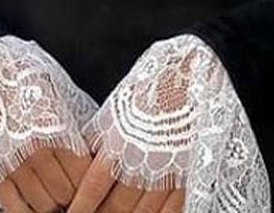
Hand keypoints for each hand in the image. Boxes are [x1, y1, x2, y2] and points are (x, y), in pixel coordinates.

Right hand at [0, 34, 99, 212]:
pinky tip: (36, 209)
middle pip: (66, 194)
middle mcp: (35, 150)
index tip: (96, 186)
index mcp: (56, 128)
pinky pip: (13, 207)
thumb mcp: (58, 89)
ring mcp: (11, 163)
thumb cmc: (22, 72)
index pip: (84, 173)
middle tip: (80, 197)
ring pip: (42, 205)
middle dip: (75, 197)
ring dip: (54, 206)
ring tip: (60, 203)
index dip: (93, 183)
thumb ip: (74, 123)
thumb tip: (94, 150)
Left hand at [73, 34, 269, 212]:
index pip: (93, 189)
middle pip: (116, 208)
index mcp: (120, 144)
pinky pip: (171, 211)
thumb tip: (83, 159)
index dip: (81, 207)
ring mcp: (167, 173)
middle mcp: (142, 164)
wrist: (193, 74)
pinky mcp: (189, 176)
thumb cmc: (153, 86)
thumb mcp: (118, 106)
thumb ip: (99, 137)